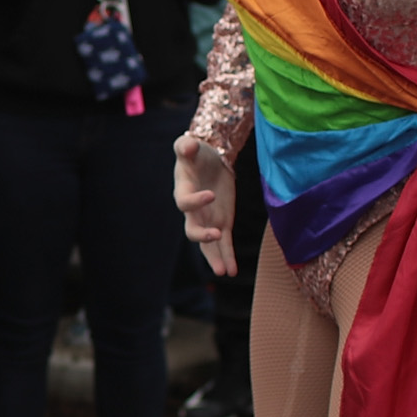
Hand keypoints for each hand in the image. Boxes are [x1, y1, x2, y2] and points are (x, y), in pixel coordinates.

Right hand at [174, 135, 236, 275]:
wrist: (210, 160)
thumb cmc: (197, 153)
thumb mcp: (190, 146)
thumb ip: (186, 146)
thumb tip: (188, 145)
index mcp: (183, 191)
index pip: (184, 202)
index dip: (196, 200)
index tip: (211, 194)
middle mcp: (193, 211)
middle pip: (192, 229)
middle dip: (202, 235)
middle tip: (215, 234)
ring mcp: (207, 220)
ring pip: (207, 244)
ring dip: (214, 257)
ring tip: (223, 271)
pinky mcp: (222, 223)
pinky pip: (224, 244)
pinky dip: (228, 257)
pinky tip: (233, 271)